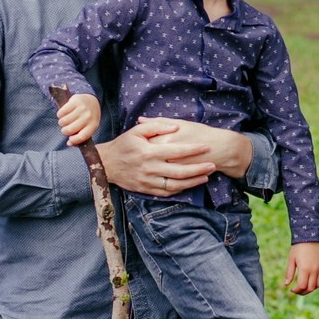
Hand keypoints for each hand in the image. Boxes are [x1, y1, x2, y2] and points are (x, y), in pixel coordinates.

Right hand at [56, 92, 100, 145]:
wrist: (91, 100)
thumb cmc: (88, 117)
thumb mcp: (89, 127)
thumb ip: (80, 136)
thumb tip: (69, 143)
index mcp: (93, 125)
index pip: (81, 137)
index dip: (73, 140)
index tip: (69, 140)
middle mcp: (88, 117)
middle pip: (70, 129)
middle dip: (64, 131)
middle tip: (65, 128)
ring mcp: (82, 109)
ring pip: (64, 121)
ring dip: (61, 123)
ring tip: (64, 121)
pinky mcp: (75, 101)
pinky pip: (61, 112)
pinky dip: (60, 115)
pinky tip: (63, 114)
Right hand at [97, 118, 215, 195]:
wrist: (105, 165)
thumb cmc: (123, 145)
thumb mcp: (137, 131)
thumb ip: (157, 126)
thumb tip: (175, 127)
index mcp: (149, 152)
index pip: (176, 151)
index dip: (193, 149)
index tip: (206, 147)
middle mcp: (150, 168)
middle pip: (180, 171)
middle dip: (199, 169)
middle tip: (213, 165)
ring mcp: (148, 181)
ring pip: (175, 185)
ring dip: (193, 182)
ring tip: (206, 177)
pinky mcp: (146, 189)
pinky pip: (166, 192)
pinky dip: (180, 190)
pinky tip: (189, 185)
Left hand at [147, 118, 254, 178]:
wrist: (220, 148)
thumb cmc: (200, 133)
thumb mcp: (180, 123)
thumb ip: (158, 122)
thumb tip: (141, 119)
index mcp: (165, 140)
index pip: (144, 142)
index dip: (140, 142)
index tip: (141, 142)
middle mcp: (166, 155)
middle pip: (147, 158)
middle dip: (143, 157)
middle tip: (144, 155)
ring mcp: (172, 168)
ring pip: (154, 171)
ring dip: (151, 168)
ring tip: (151, 164)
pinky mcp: (178, 178)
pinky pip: (164, 180)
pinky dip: (160, 177)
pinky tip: (160, 173)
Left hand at [285, 243, 318, 294]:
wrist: (310, 236)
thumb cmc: (298, 248)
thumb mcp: (291, 259)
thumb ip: (289, 273)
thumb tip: (286, 285)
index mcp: (305, 269)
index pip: (302, 286)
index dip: (296, 290)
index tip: (292, 289)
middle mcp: (314, 270)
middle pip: (310, 288)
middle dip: (303, 292)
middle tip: (298, 291)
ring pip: (318, 285)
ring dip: (311, 288)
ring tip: (305, 286)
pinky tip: (313, 281)